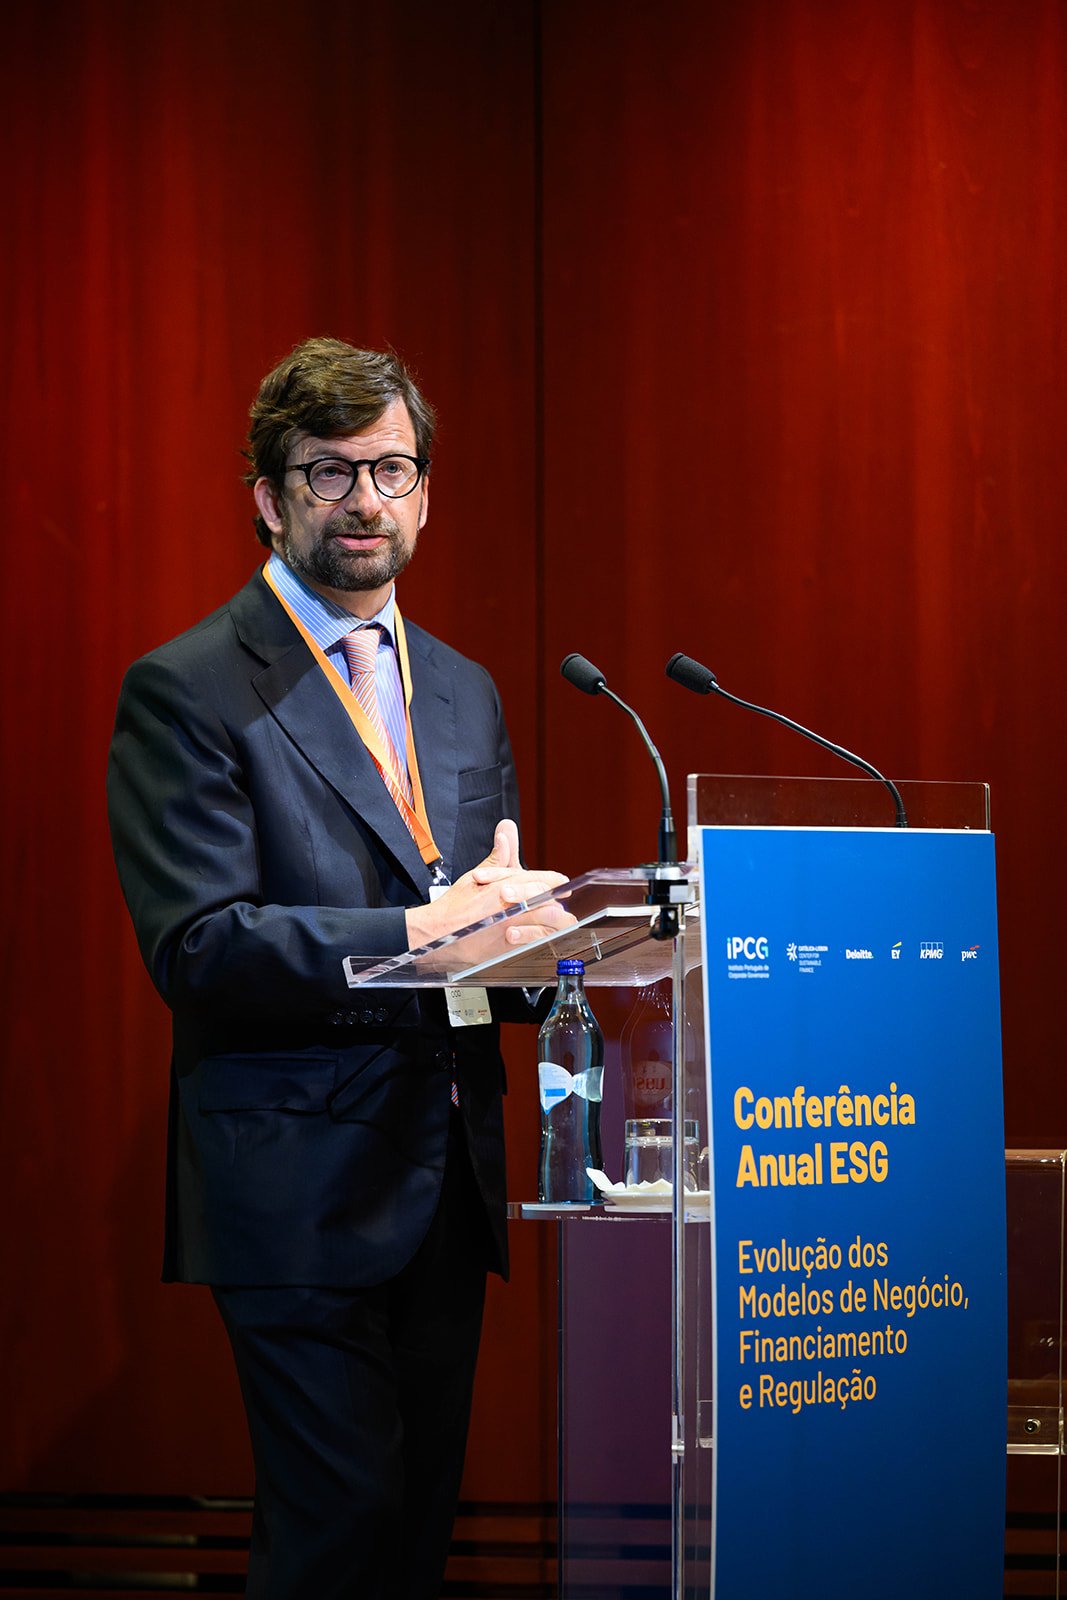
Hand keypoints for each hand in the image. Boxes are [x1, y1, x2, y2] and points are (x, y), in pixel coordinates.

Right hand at [405, 820, 573, 949]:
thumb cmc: (454, 907)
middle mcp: (513, 904)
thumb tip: (507, 830)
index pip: (542, 880)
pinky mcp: (509, 944)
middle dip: (556, 902)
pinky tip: (545, 935)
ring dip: (556, 920)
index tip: (562, 884)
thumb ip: (498, 857)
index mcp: (506, 885)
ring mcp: (513, 924)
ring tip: (558, 921)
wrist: (437, 933)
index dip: (555, 882)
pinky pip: (537, 939)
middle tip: (560, 905)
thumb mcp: (476, 876)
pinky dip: (544, 935)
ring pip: (549, 921)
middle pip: (550, 900)